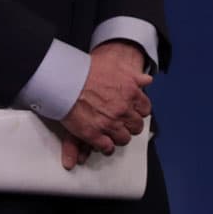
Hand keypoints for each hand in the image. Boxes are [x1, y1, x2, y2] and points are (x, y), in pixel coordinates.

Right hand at [54, 42, 152, 164]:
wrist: (65, 79)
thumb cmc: (86, 70)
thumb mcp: (116, 66)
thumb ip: (134, 75)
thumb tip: (147, 80)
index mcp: (131, 93)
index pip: (145, 109)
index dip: (138, 112)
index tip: (133, 112)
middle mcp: (123, 109)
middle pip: (136, 126)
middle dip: (130, 125)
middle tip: (123, 123)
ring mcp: (109, 123)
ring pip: (123, 139)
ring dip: (119, 137)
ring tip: (112, 133)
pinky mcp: (94, 134)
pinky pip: (107, 147)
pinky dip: (106, 147)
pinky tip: (103, 144)